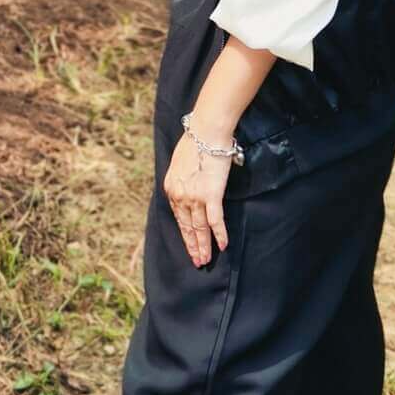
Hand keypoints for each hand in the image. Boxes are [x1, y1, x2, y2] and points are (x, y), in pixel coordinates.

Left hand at [162, 123, 232, 268]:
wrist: (206, 133)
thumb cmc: (196, 143)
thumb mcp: (179, 164)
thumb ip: (182, 180)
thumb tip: (188, 188)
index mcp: (172, 189)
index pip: (179, 218)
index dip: (185, 235)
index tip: (189, 247)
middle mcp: (180, 196)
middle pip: (187, 227)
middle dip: (193, 246)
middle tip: (197, 262)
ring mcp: (195, 197)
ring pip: (199, 228)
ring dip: (203, 246)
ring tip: (206, 260)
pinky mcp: (211, 195)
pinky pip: (215, 221)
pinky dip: (219, 235)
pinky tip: (222, 246)